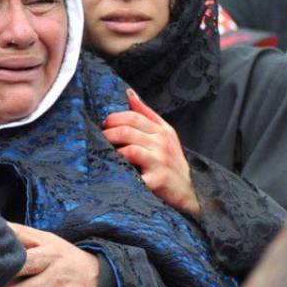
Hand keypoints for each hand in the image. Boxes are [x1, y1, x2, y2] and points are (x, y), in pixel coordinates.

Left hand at [103, 89, 199, 215]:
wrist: (187, 192)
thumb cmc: (170, 162)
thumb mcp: (164, 135)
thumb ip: (146, 114)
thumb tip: (129, 94)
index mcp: (162, 131)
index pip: (134, 116)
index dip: (114, 118)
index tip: (105, 125)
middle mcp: (162, 144)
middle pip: (128, 131)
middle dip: (109, 133)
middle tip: (100, 139)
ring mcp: (160, 162)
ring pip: (129, 149)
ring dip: (112, 150)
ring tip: (104, 153)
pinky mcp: (157, 180)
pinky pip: (132, 172)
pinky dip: (120, 169)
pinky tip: (112, 169)